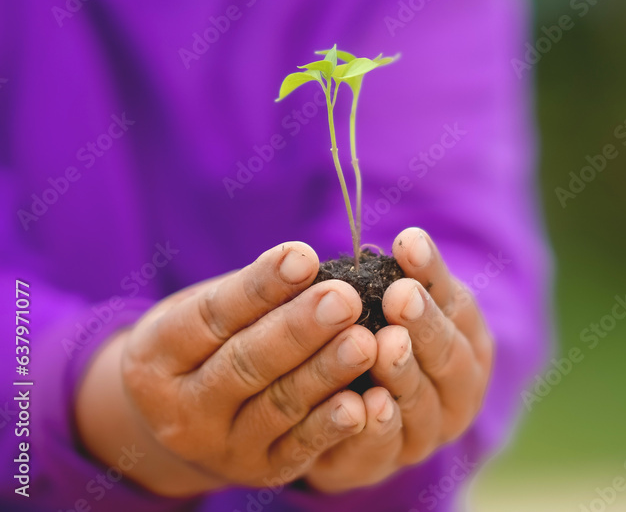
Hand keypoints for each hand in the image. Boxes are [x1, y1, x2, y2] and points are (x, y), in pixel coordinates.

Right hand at [76, 242, 378, 495]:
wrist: (185, 420)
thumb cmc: (209, 342)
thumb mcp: (206, 310)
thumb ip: (251, 292)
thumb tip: (307, 262)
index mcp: (157, 356)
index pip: (211, 315)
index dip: (260, 287)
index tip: (303, 257)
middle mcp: (181, 408)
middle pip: (245, 363)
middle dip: (299, 329)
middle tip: (344, 299)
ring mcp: (221, 446)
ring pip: (278, 406)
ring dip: (325, 374)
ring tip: (364, 342)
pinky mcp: (262, 471)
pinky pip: (299, 449)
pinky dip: (331, 428)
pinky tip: (362, 405)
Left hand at [303, 228, 493, 491]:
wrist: (352, 413)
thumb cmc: (386, 339)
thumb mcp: (405, 304)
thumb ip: (410, 278)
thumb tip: (408, 239)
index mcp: (469, 343)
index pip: (456, 305)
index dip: (433, 274)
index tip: (408, 244)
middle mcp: (458, 391)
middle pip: (448, 357)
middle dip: (424, 326)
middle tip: (401, 296)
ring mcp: (426, 432)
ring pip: (420, 403)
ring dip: (403, 375)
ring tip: (384, 346)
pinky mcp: (385, 464)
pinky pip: (384, 448)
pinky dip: (377, 427)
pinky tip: (366, 403)